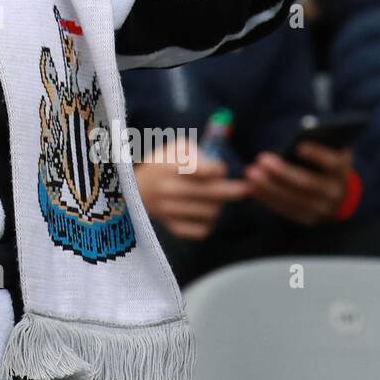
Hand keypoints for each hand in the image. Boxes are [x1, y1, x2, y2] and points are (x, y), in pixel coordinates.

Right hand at [134, 146, 250, 240]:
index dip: (218, 170)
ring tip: (217, 200)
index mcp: (168, 167)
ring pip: (210, 212)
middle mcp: (168, 190)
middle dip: (233, 190)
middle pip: (211, 194)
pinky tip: (205, 214)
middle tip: (245, 189)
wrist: (134, 191)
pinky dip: (209, 223)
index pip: (202, 171)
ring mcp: (169, 211)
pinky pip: (202, 230)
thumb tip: (219, 168)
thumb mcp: (173, 149)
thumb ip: (195, 151)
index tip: (220, 169)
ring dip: (219, 206)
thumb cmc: (161, 165)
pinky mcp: (172, 227)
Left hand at [243, 144, 352, 224]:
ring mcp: (322, 208)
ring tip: (251, 174)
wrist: (335, 190)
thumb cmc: (321, 158)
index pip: (332, 162)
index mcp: (341, 168)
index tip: (299, 146)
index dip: (317, 154)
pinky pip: (286, 210)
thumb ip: (316, 139)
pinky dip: (267, 199)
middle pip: (307, 183)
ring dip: (269, 187)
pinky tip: (250, 188)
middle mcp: (334, 191)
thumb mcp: (324, 148)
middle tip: (261, 159)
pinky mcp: (307, 218)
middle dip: (283, 172)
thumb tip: (302, 128)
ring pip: (294, 199)